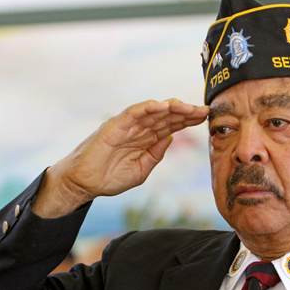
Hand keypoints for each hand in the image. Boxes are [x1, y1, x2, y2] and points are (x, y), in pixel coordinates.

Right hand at [32, 99, 208, 217]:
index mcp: (146, 140)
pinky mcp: (115, 125)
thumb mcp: (141, 170)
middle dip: (186, 113)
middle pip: (166, 116)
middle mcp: (139, 129)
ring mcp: (127, 126)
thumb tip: (171, 137)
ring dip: (172, 108)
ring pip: (153, 112)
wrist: (84, 184)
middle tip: (204, 110)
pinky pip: (134, 112)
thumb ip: (155, 154)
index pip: (171, 126)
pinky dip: (148, 107)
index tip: (206, 117)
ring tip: (189, 107)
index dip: (188, 121)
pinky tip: (164, 106)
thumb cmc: (108, 178)